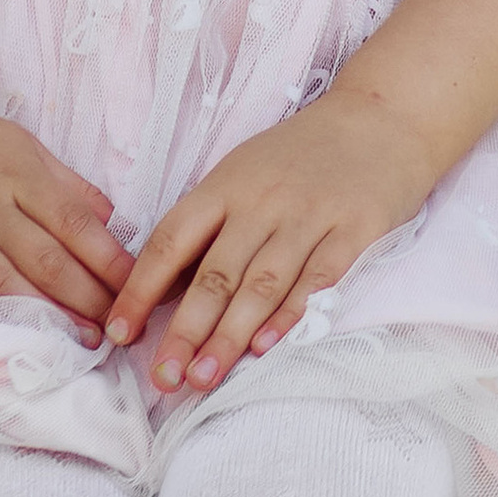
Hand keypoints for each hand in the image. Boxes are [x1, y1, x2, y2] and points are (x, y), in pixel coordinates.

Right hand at [0, 91, 129, 346]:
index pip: (75, 225)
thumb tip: (113, 219)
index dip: (110, 262)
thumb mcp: (21, 144)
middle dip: (88, 300)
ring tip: (78, 343)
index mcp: (19, 174)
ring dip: (44, 317)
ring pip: (1, 284)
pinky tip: (4, 341)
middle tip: (119, 330)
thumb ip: (66, 183)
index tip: (137, 291)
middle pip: (45, 261)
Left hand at [105, 89, 436, 392]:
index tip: (117, 332)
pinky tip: (265, 348)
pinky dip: (289, 315)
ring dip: (229, 336)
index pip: (172, 239)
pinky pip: (317, 280)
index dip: (141, 288)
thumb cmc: (299, 155)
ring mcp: (309, 216)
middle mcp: (262, 201)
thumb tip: (164, 290)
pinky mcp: (354, 231)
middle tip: (163, 377)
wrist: (380, 119)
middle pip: (215, 273)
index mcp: (225, 185)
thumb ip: (209, 226)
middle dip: (184, 330)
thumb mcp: (243, 173)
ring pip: (261, 284)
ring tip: (203, 376)